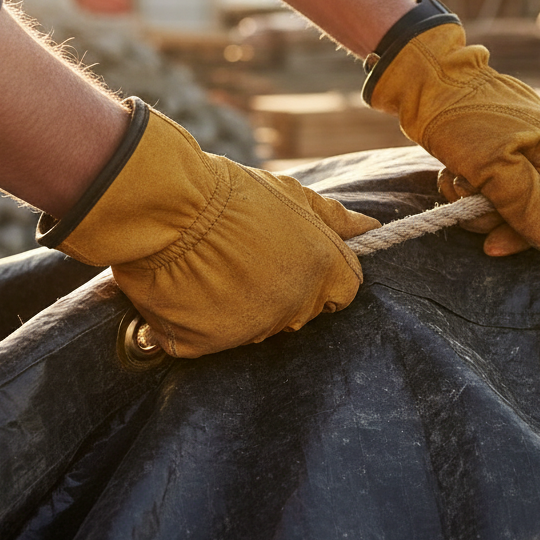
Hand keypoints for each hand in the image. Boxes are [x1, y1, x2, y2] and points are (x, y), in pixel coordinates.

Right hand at [38, 99, 378, 357]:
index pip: (341, 293)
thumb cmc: (232, 195)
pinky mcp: (207, 344)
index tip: (292, 261)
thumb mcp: (292, 196)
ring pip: (255, 327)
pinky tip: (189, 288)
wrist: (169, 206)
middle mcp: (295, 306)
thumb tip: (370, 226)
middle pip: (300, 313)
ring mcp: (252, 329)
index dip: (320, 278)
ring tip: (213, 267)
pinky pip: (209, 339)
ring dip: (240, 306)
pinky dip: (198, 320)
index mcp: (323, 271)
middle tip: (245, 258)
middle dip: (280, 291)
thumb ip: (335, 219)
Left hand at [365, 0, 539, 254]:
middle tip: (459, 200)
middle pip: (531, 207)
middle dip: (492, 214)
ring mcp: (524, 143)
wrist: (425, 76)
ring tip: (449, 180)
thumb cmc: (460, 119)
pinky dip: (471, 185)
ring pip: (508, 197)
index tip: (489, 246)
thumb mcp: (494, 167)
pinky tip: (450, 173)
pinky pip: (494, 180)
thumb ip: (527, 204)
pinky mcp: (500, 144)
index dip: (522, 234)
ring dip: (474, 200)